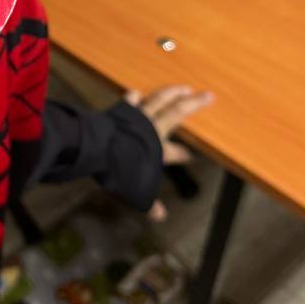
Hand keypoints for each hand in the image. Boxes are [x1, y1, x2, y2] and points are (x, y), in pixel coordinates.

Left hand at [124, 85, 213, 222]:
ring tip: (182, 86)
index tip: (192, 155)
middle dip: (194, 103)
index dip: (184, 155)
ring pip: (160, 99)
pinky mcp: (121, 111)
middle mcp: (152, 129)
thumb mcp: (136, 192)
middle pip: (178, 112)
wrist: (97, 148)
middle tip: (207, 94)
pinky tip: (136, 92)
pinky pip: (130, 101)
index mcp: (159, 150)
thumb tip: (160, 217)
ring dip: (172, 92)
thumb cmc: (119, 171)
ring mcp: (137, 116)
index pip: (177, 153)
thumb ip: (148, 203)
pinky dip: (134, 96)